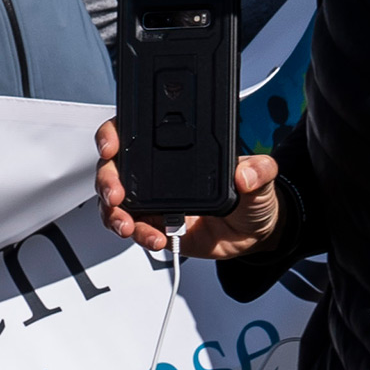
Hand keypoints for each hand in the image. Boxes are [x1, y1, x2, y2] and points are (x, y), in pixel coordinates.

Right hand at [96, 121, 282, 259]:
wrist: (251, 234)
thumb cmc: (251, 197)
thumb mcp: (262, 176)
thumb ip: (259, 170)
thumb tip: (245, 174)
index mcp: (175, 148)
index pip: (134, 132)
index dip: (113, 134)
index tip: (111, 146)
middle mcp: (155, 171)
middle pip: (114, 168)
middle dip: (107, 180)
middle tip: (116, 194)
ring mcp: (151, 200)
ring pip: (115, 203)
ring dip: (114, 214)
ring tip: (128, 225)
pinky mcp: (153, 225)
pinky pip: (133, 229)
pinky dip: (137, 235)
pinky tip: (154, 238)